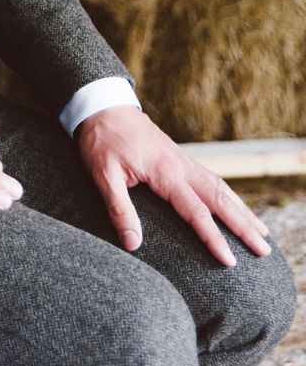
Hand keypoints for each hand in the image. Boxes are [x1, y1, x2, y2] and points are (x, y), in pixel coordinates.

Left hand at [76, 106, 271, 265]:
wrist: (103, 105)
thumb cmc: (101, 140)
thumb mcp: (102, 174)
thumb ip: (119, 209)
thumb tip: (133, 244)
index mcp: (164, 172)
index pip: (196, 211)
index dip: (214, 238)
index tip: (231, 261)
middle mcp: (180, 166)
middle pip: (220, 198)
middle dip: (243, 225)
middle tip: (264, 249)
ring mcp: (182, 160)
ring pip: (220, 187)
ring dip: (242, 210)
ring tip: (262, 232)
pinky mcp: (178, 158)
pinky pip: (211, 179)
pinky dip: (229, 196)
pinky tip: (234, 206)